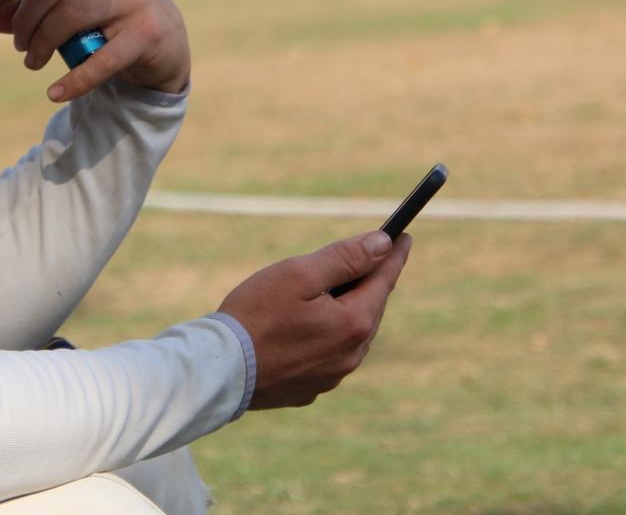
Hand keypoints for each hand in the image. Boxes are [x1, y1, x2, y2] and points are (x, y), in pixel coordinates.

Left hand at [0, 0, 190, 102]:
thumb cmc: (108, 17)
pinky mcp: (145, 35)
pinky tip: (54, 93)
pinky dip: (73, 80)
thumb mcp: (75, 4)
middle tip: (19, 43)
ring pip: (72, 16)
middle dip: (26, 20)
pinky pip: (101, 60)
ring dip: (43, 44)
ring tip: (32, 62)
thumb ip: (30, 7)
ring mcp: (134, 1)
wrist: (166, 42)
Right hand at [217, 231, 411, 409]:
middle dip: (368, 281)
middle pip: (368, 307)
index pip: (383, 279)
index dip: (394, 255)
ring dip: (346, 309)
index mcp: (353, 323)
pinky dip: (326, 335)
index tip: (405, 236)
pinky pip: (329, 354)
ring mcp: (331, 376)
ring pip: (350, 333)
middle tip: (367, 257)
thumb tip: (384, 245)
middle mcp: (351, 355)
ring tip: (329, 291)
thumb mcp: (299, 274)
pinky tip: (305, 327)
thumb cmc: (255, 316)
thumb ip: (345, 258)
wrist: (221, 371)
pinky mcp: (310, 389)